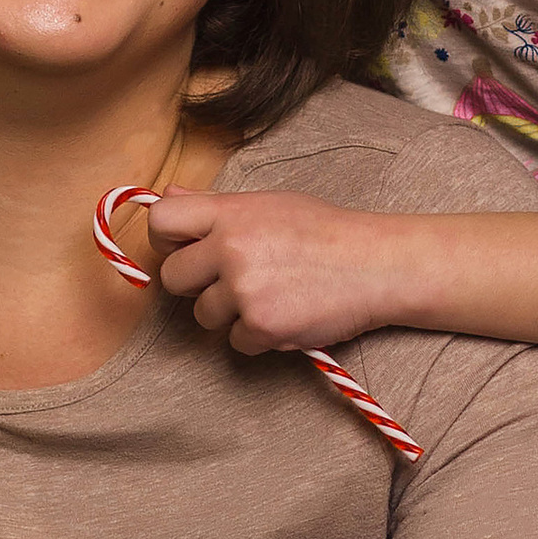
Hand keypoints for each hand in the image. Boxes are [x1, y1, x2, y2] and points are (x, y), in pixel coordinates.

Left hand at [143, 185, 422, 354]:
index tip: (183, 250)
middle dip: (197, 284)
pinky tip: (286, 314)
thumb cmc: (326, 231)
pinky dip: (257, 336)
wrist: (376, 264)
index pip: (161, 222)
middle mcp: (230, 248)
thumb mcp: (269, 204)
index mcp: (230, 212)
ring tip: (271, 294)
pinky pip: (235, 342)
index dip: (165, 240)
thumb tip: (164, 197)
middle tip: (233, 280)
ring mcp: (244, 289)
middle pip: (172, 278)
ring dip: (230, 313)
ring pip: (204, 314)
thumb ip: (214, 206)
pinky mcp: (261, 325)